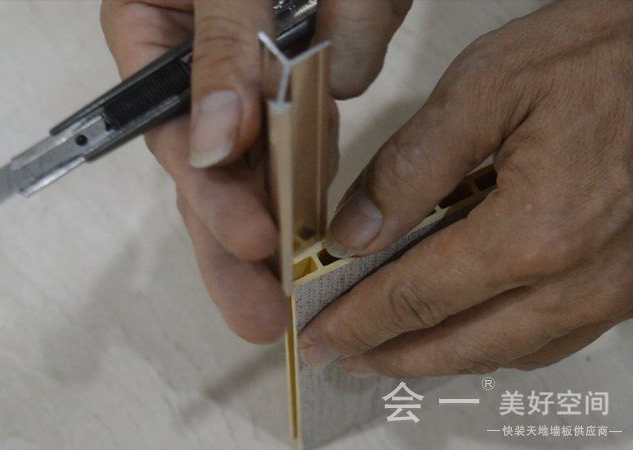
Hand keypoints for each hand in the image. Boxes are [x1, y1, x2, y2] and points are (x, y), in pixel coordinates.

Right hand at [101, 0, 410, 342]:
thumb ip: (221, 44)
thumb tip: (217, 138)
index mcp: (158, 27)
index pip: (173, 132)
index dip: (210, 195)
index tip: (253, 242)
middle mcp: (200, 57)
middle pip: (210, 166)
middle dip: (233, 241)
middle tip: (257, 312)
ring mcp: (252, 66)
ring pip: (256, 157)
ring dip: (275, 221)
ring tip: (286, 291)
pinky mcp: (299, 63)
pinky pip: (303, 126)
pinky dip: (313, 169)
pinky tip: (315, 223)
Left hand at [299, 0, 632, 375]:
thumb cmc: (602, 55)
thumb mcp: (486, 88)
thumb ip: (411, 168)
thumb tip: (352, 234)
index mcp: (535, 234)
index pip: (417, 299)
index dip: (359, 324)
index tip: (321, 339)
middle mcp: (579, 280)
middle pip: (459, 345)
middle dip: (389, 356)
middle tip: (341, 357)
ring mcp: (612, 290)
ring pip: (506, 353)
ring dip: (440, 358)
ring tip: (390, 349)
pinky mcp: (629, 282)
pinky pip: (551, 339)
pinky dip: (494, 344)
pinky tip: (465, 327)